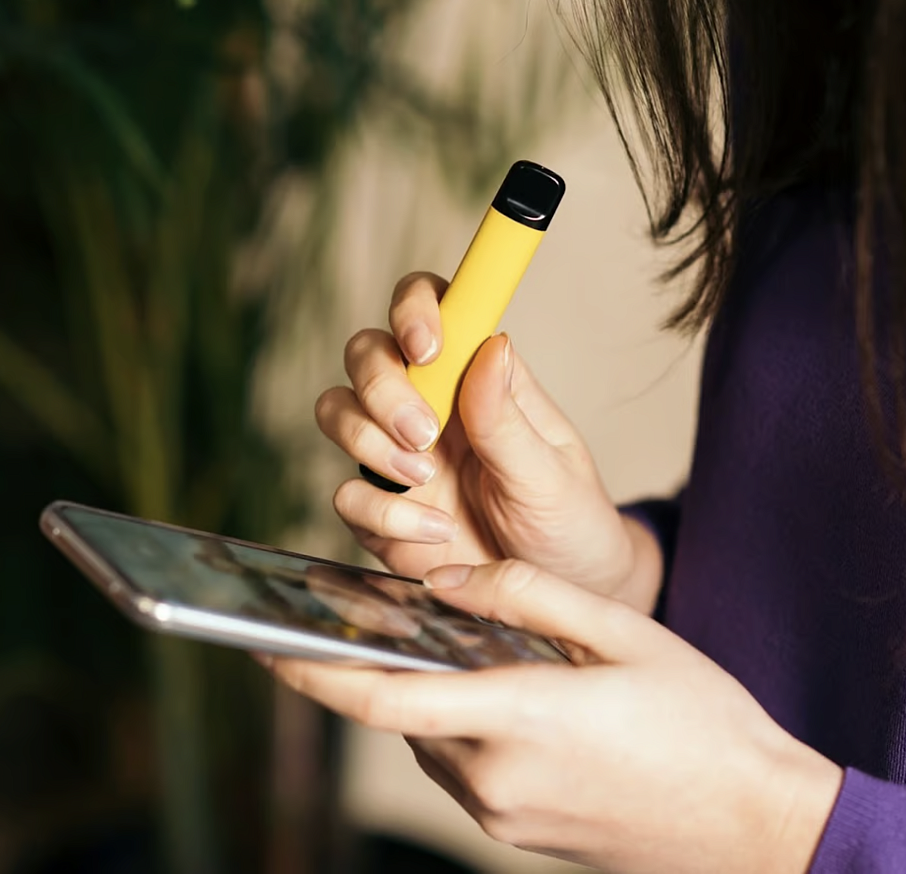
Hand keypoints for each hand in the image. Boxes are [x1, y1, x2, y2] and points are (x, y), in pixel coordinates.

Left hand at [268, 560, 842, 873]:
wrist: (756, 827)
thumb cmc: (701, 723)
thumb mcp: (622, 634)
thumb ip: (525, 595)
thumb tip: (444, 582)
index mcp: (518, 720)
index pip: (383, 699)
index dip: (312, 672)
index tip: (260, 645)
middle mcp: (495, 780)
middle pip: (404, 713)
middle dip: (385, 665)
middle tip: (388, 614)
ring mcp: (504, 817)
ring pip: (432, 740)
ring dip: (430, 695)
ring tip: (464, 648)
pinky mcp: (519, 833)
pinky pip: (465, 768)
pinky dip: (460, 725)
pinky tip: (503, 693)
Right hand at [315, 271, 661, 610]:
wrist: (560, 598)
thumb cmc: (568, 523)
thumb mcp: (552, 475)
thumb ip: (508, 419)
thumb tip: (492, 344)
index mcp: (478, 379)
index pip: (433, 307)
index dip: (414, 308)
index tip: (427, 346)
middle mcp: (430, 406)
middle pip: (367, 353)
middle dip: (383, 387)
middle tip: (424, 433)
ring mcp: (399, 457)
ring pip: (337, 410)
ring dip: (368, 441)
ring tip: (424, 478)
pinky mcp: (382, 513)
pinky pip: (346, 496)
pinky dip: (382, 514)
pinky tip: (436, 534)